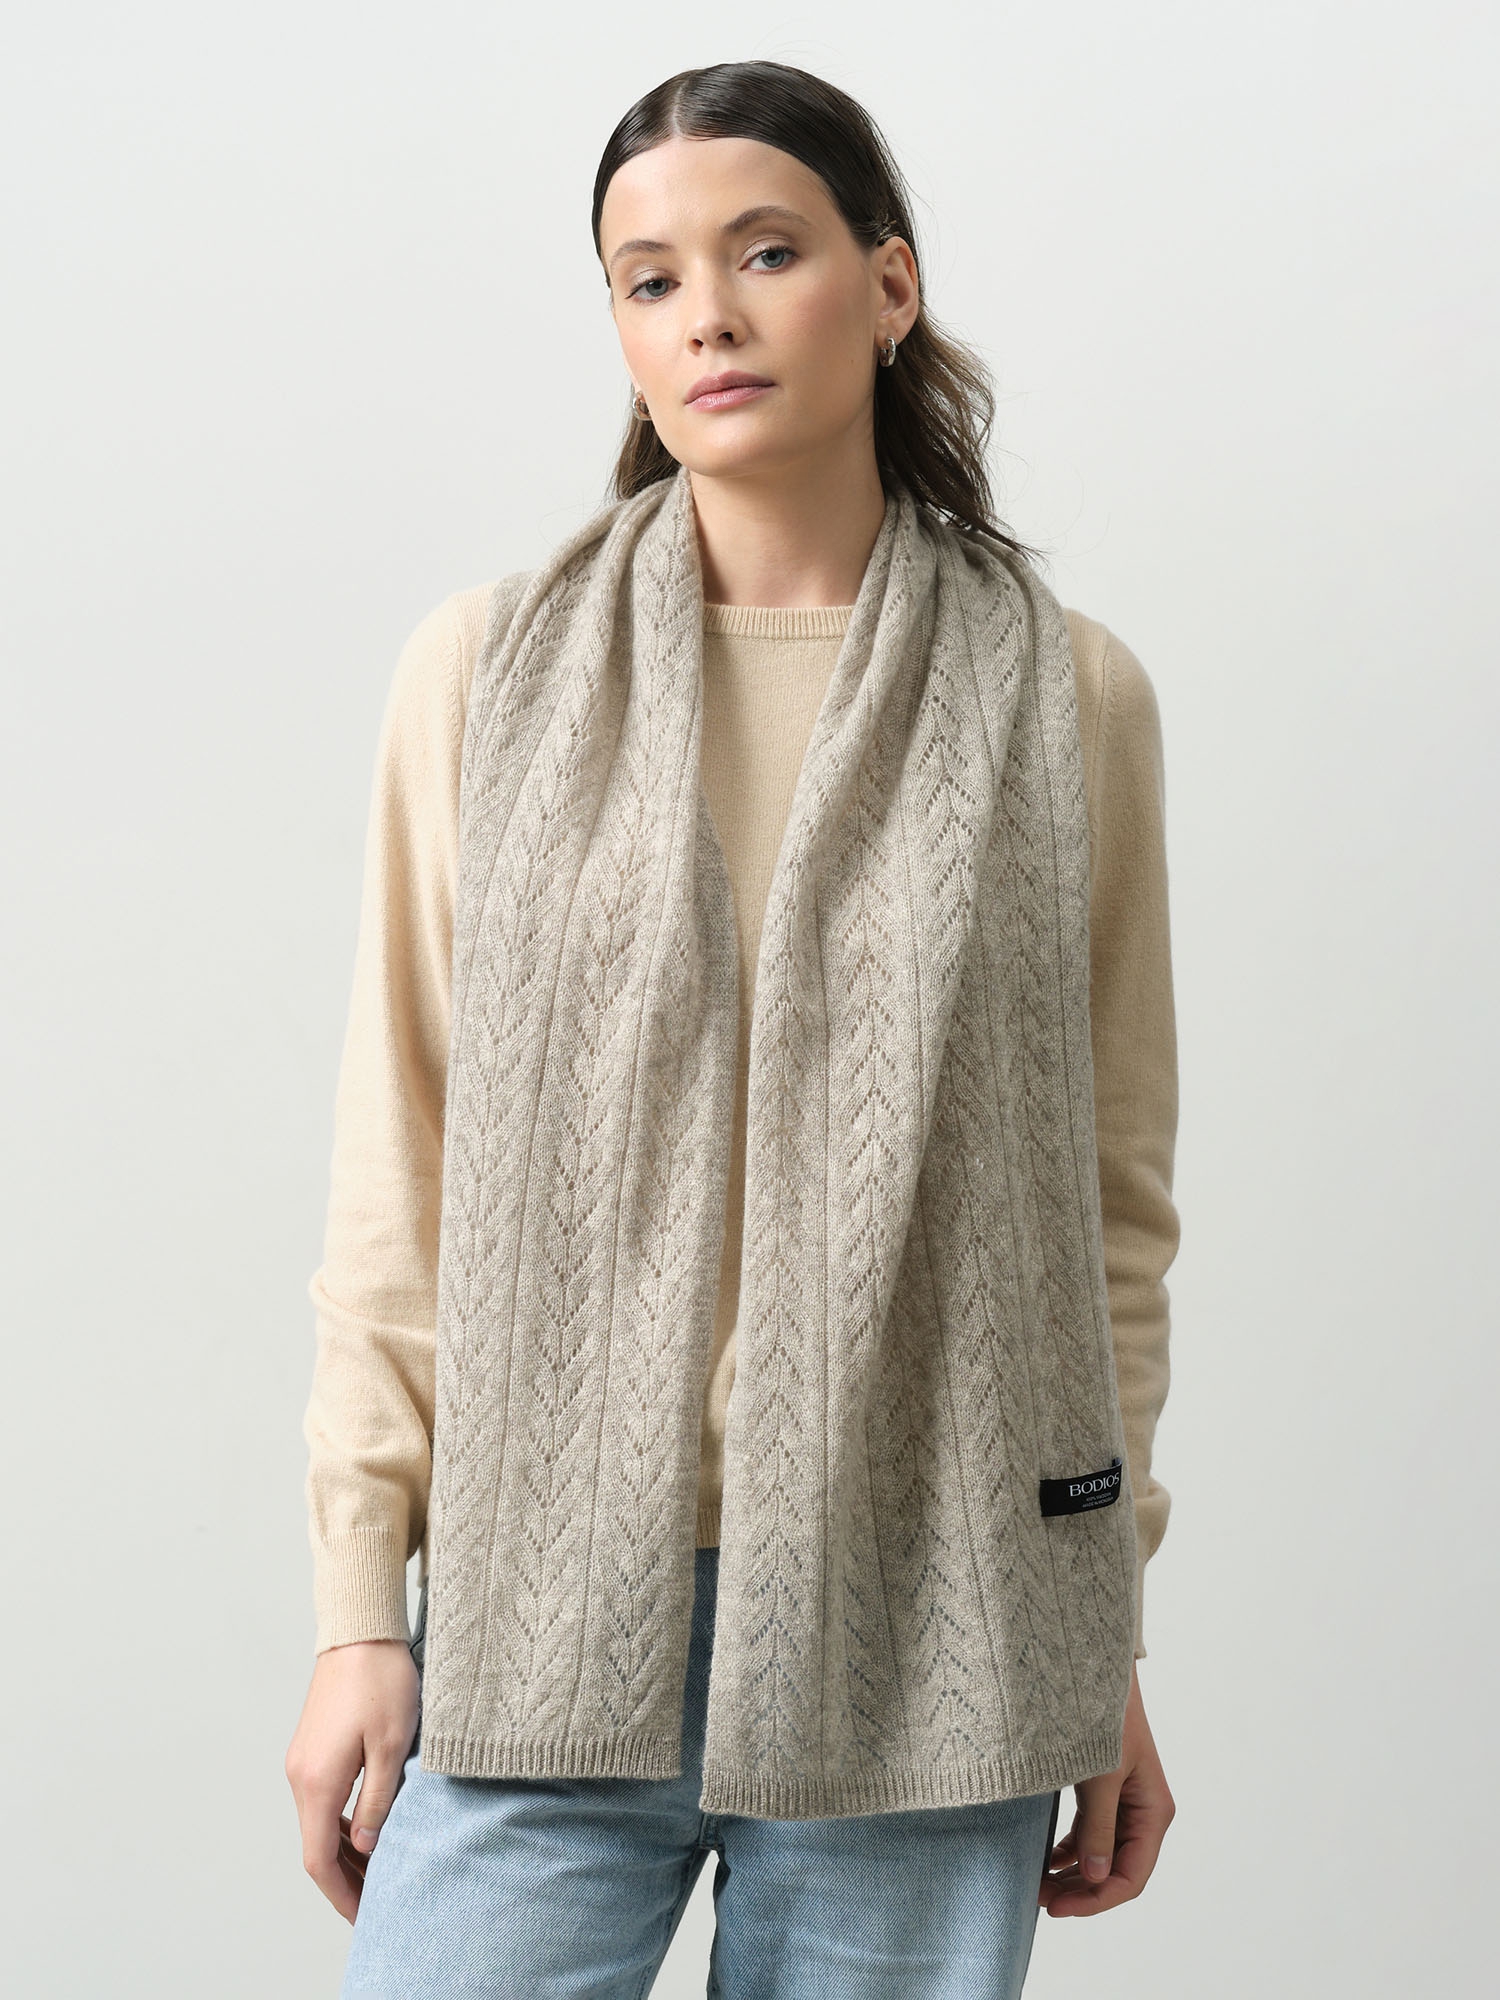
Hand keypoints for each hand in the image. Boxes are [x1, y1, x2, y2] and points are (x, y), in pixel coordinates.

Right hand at [285, 1639, 420, 1923]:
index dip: (342, 1894)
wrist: (360, 1629)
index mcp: (317, 1781)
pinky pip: (321, 1800)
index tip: (366, 1916)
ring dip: (344, 1852)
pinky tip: (364, 1831)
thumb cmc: (381, 1680)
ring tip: (378, 1872)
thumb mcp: (392, 1747)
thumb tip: (364, 1846)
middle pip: (316, 1846)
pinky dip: (340, 1825)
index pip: (319, 1859)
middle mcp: (300, 1775)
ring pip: (318, 1824)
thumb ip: (377, 1803)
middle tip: (378, 1903)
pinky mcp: (312, 1746)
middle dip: (346, 1879)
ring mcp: (302, 1760)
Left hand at [1038, 1662, 1174, 1917]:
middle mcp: (1143, 1812)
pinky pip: (1088, 1833)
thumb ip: (1097, 1829)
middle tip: (1038, 1899)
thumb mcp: (1100, 1774)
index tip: (1056, 1909)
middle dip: (1080, 1892)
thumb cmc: (1102, 1714)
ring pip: (1099, 1855)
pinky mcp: (1102, 1790)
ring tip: (1036, 1885)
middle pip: (1115, 1872)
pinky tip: (1047, 1860)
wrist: (1091, 1665)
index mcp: (1154, 1812)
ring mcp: (1123, 1802)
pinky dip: (1068, 1850)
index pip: (1131, 1878)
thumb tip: (1094, 1879)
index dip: (1095, 1900)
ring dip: (1071, 1875)